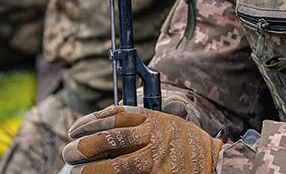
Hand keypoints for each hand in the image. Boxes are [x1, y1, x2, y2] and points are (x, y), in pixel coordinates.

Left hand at [62, 105, 221, 173]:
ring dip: (94, 168)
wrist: (217, 162)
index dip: (90, 122)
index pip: (116, 116)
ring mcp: (157, 161)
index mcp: (153, 120)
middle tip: (69, 152)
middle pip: (112, 139)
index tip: (74, 130)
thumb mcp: (166, 122)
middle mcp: (154, 138)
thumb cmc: (188, 143)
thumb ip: (140, 123)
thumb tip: (104, 127)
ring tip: (75, 171)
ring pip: (119, 165)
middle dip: (86, 145)